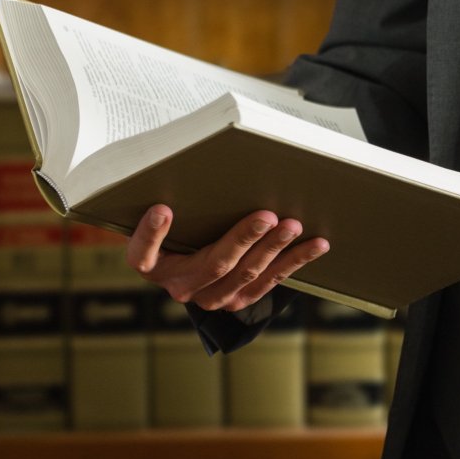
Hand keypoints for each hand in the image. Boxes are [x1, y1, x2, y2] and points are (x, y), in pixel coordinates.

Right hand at [125, 206, 329, 311]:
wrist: (186, 257)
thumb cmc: (177, 220)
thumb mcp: (165, 210)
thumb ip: (168, 193)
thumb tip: (186, 159)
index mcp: (152, 264)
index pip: (143, 254)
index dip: (150, 235)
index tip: (162, 209)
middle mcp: (180, 285)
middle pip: (212, 264)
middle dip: (243, 239)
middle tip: (266, 216)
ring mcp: (210, 297)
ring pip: (245, 275)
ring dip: (273, 250)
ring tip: (293, 226)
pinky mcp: (237, 299)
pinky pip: (268, 282)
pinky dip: (294, 261)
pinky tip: (317, 244)